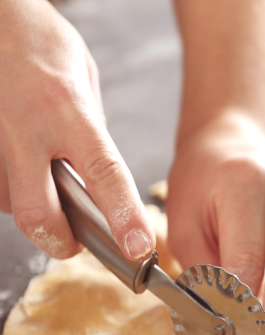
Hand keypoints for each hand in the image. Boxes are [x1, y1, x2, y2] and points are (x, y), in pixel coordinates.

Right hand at [0, 0, 154, 259]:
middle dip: (61, 240)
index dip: (124, 218)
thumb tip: (100, 178)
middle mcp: (26, 128)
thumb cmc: (38, 42)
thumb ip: (92, 132)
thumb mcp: (84, 80)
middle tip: (75, 243)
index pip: (104, 176)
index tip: (138, 248)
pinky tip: (22, 166)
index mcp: (68, 111)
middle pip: (40, 213)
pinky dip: (11, 189)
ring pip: (12, 204)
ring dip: (34, 207)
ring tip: (44, 178)